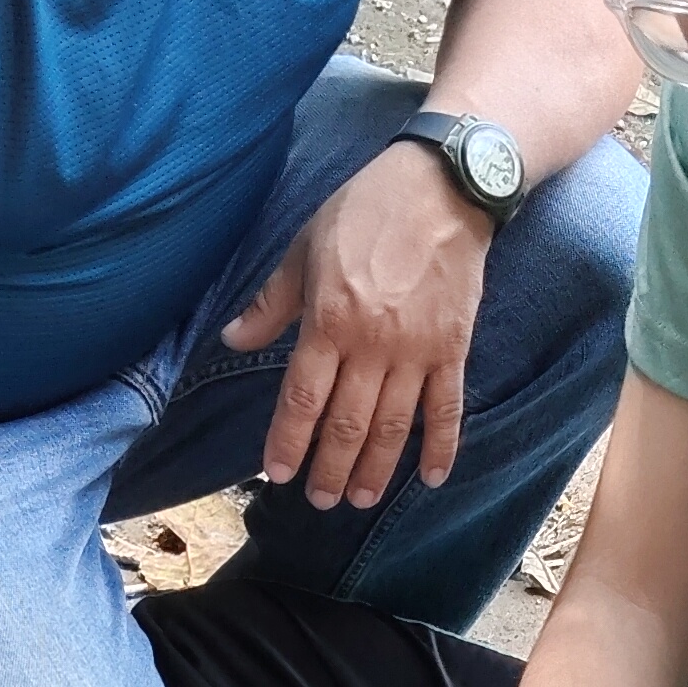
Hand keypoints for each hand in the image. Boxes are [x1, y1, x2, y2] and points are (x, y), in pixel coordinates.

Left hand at [223, 141, 490, 511]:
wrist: (442, 186)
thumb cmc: (366, 210)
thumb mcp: (306, 247)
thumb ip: (272, 302)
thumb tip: (233, 339)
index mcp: (329, 320)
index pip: (303, 397)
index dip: (289, 441)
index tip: (278, 475)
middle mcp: (372, 344)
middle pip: (347, 423)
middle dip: (330, 467)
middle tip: (319, 500)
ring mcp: (417, 350)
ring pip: (394, 426)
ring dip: (376, 469)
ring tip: (360, 498)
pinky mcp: (453, 347)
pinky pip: (447, 407)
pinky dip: (442, 446)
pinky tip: (432, 477)